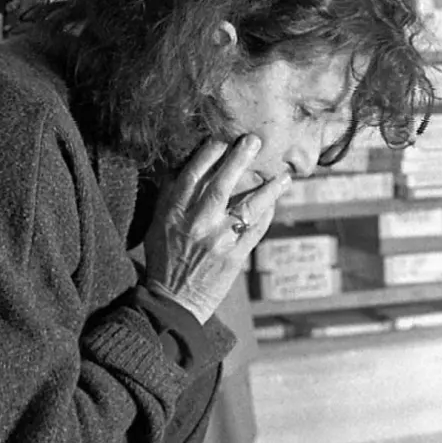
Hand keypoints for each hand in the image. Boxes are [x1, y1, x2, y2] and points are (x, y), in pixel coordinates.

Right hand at [144, 133, 289, 322]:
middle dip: (238, 159)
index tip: (222, 140)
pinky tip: (275, 203)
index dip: (208, 155)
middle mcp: (196, 225)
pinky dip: (267, 214)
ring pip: (246, 207)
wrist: (173, 302)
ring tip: (283, 176)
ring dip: (268, 189)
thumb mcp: (158, 226)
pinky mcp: (234, 257)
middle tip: (254, 140)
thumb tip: (181, 166)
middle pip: (220, 186)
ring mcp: (217, 241)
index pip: (191, 176)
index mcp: (173, 214)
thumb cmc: (164, 260)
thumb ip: (170, 197)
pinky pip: (256, 230)